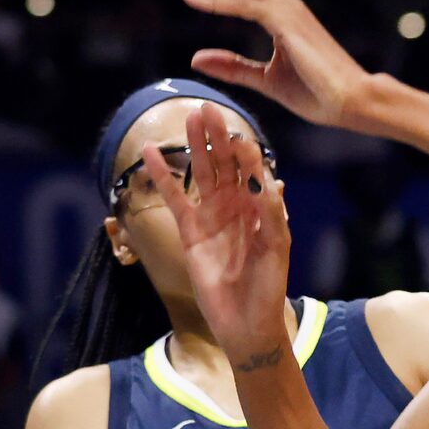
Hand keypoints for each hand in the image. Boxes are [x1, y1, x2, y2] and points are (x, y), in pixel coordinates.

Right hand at [143, 102, 292, 368]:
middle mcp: (236, 207)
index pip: (251, 170)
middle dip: (217, 136)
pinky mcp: (191, 232)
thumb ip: (272, 214)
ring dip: (195, 146)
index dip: (244, 149)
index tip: (237, 129)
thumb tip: (273, 181)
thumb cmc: (269, 286)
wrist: (246, 321)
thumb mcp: (276, 247)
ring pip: (202, 174)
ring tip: (188, 117)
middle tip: (207, 107)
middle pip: (224, 163)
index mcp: (261, 207)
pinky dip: (165, 176)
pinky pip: (175, 198)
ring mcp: (212, 217)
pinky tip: (152, 154)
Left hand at [165, 0, 372, 129]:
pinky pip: (245, 5)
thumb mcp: (265, 79)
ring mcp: (287, 11)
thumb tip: (195, 58)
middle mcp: (285, 3)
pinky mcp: (287, 25)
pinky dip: (216, 0)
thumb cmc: (318, 93)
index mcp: (282, 12)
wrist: (352, 103)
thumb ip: (233, 67)